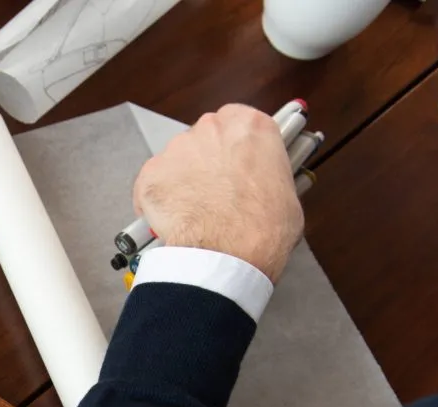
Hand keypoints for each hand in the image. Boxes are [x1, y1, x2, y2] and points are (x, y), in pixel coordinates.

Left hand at [133, 104, 304, 282]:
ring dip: (183, 181)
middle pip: (204, 138)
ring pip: (177, 160)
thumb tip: (264, 186)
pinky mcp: (151, 173)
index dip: (234, 147)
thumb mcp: (287, 193)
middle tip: (216, 193)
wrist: (227, 253)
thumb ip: (268, 175)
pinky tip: (173, 220)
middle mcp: (211, 128)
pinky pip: (152, 183)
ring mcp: (178, 149)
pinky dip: (158, 199)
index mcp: (250, 126)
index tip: (235, 163)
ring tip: (195, 212)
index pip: (236, 122)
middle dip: (207, 162)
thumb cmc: (262, 228)